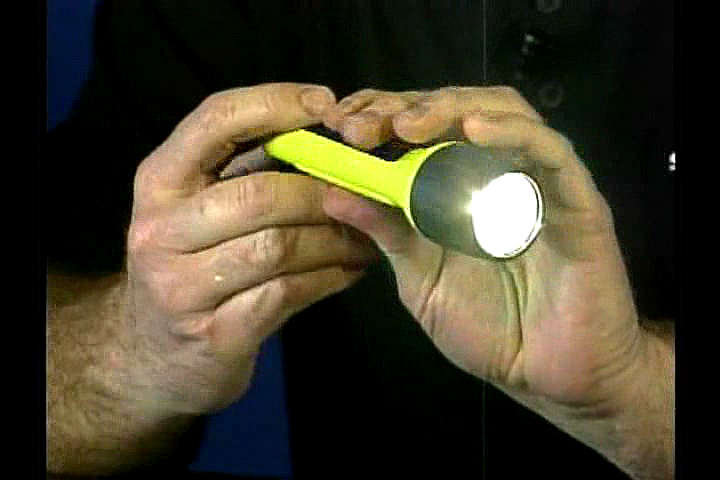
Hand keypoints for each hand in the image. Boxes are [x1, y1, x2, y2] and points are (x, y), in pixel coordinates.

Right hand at [126, 83, 377, 414]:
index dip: (275, 102)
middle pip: (258, 194)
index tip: (328, 103)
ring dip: (335, 240)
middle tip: (365, 193)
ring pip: (278, 248)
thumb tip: (326, 135)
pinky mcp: (214, 336)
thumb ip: (244, 173)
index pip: (214, 120)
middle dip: (323, 192)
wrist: (151, 358)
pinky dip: (330, 278)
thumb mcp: (196, 211)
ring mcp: (181, 288)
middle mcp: (159, 231)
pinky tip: (351, 271)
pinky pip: (287, 294)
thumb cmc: (189, 268)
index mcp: (157, 183)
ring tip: (368, 236)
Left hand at [321, 87, 643, 412]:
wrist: (550, 378)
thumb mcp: (421, 279)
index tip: (338, 124)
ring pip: (503, 113)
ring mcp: (538, 182)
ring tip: (406, 125)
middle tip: (360, 126)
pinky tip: (473, 132)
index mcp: (457, 188)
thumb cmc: (489, 329)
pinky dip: (512, 133)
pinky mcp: (577, 200)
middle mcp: (497, 173)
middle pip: (456, 109)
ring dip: (450, 108)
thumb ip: (387, 234)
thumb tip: (333, 193)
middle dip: (402, 107)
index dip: (378, 114)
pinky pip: (551, 152)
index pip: (420, 129)